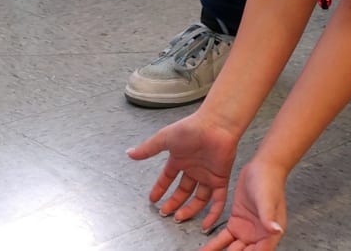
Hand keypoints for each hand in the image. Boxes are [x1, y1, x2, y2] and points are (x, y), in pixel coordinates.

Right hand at [130, 113, 240, 232]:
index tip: (153, 200)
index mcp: (180, 159)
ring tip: (179, 219)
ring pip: (199, 198)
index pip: (168, 178)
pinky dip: (213, 213)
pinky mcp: (220, 179)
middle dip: (174, 202)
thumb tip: (129, 153)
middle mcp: (194, 169)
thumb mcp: (165, 138)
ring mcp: (207, 175)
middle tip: (165, 213)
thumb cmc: (191, 128)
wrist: (215, 125)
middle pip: (183, 191)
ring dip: (189, 210)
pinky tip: (206, 224)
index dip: (160, 188)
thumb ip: (148, 149)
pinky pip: (218, 200)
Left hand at [201, 159, 288, 250]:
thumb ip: (269, 216)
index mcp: (270, 233)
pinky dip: (214, 245)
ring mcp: (246, 231)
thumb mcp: (267, 199)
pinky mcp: (235, 223)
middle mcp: (259, 236)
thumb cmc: (270, 182)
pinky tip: (204, 250)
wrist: (262, 167)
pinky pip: (223, 239)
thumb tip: (276, 230)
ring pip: (231, 249)